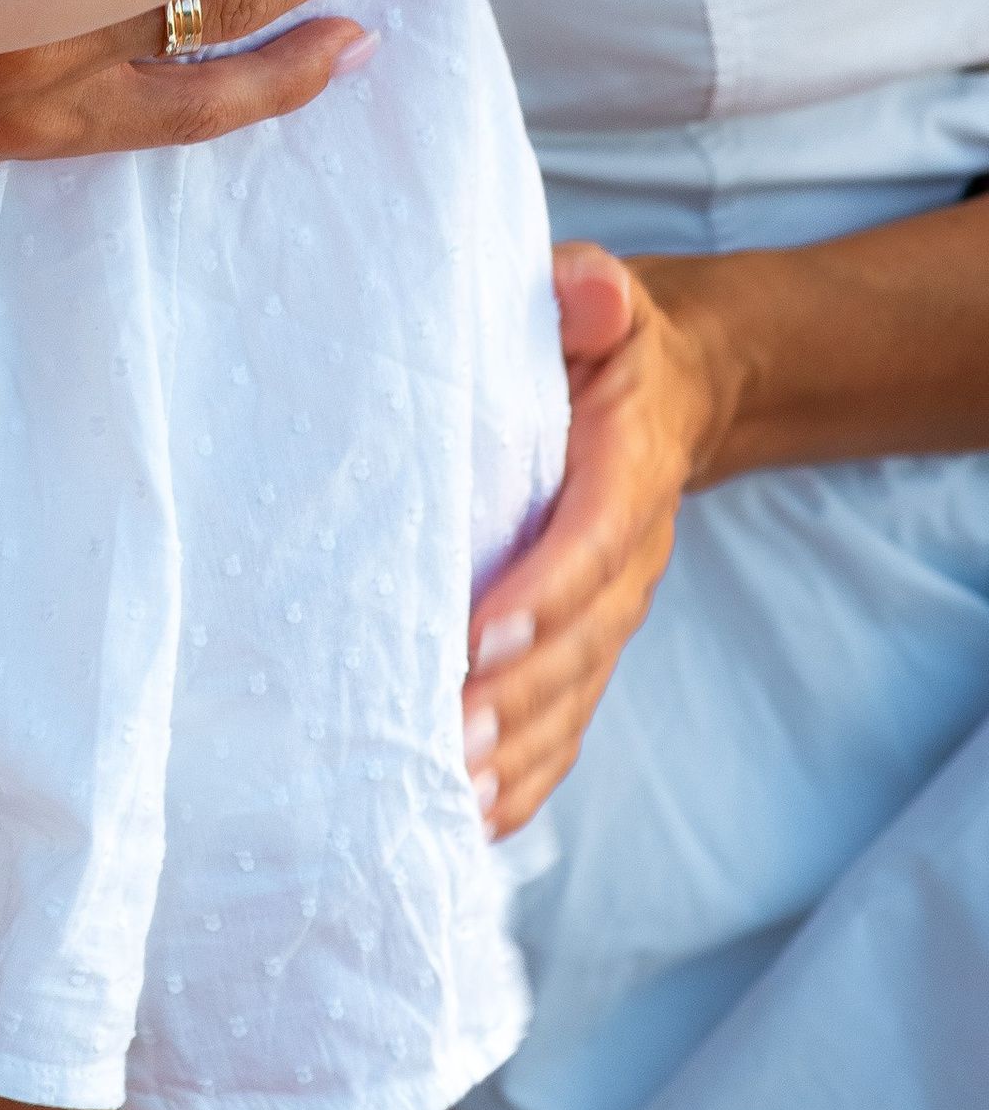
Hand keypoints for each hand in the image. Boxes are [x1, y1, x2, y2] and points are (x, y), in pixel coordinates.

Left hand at [464, 244, 732, 836]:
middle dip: (517, 694)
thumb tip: (593, 291)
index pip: (593, 535)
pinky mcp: (586, 644)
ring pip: (573, 695)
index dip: (544, 588)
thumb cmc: (597, 343)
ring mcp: (610, 610)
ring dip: (517, 751)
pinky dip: (528, 777)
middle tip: (446, 736)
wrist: (662, 389)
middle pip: (581, 638)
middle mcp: (627, 555)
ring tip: (451, 794)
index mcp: (628, 467)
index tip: (482, 633)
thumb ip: (593, 294)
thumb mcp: (599, 303)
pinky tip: (472, 818)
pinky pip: (566, 722)